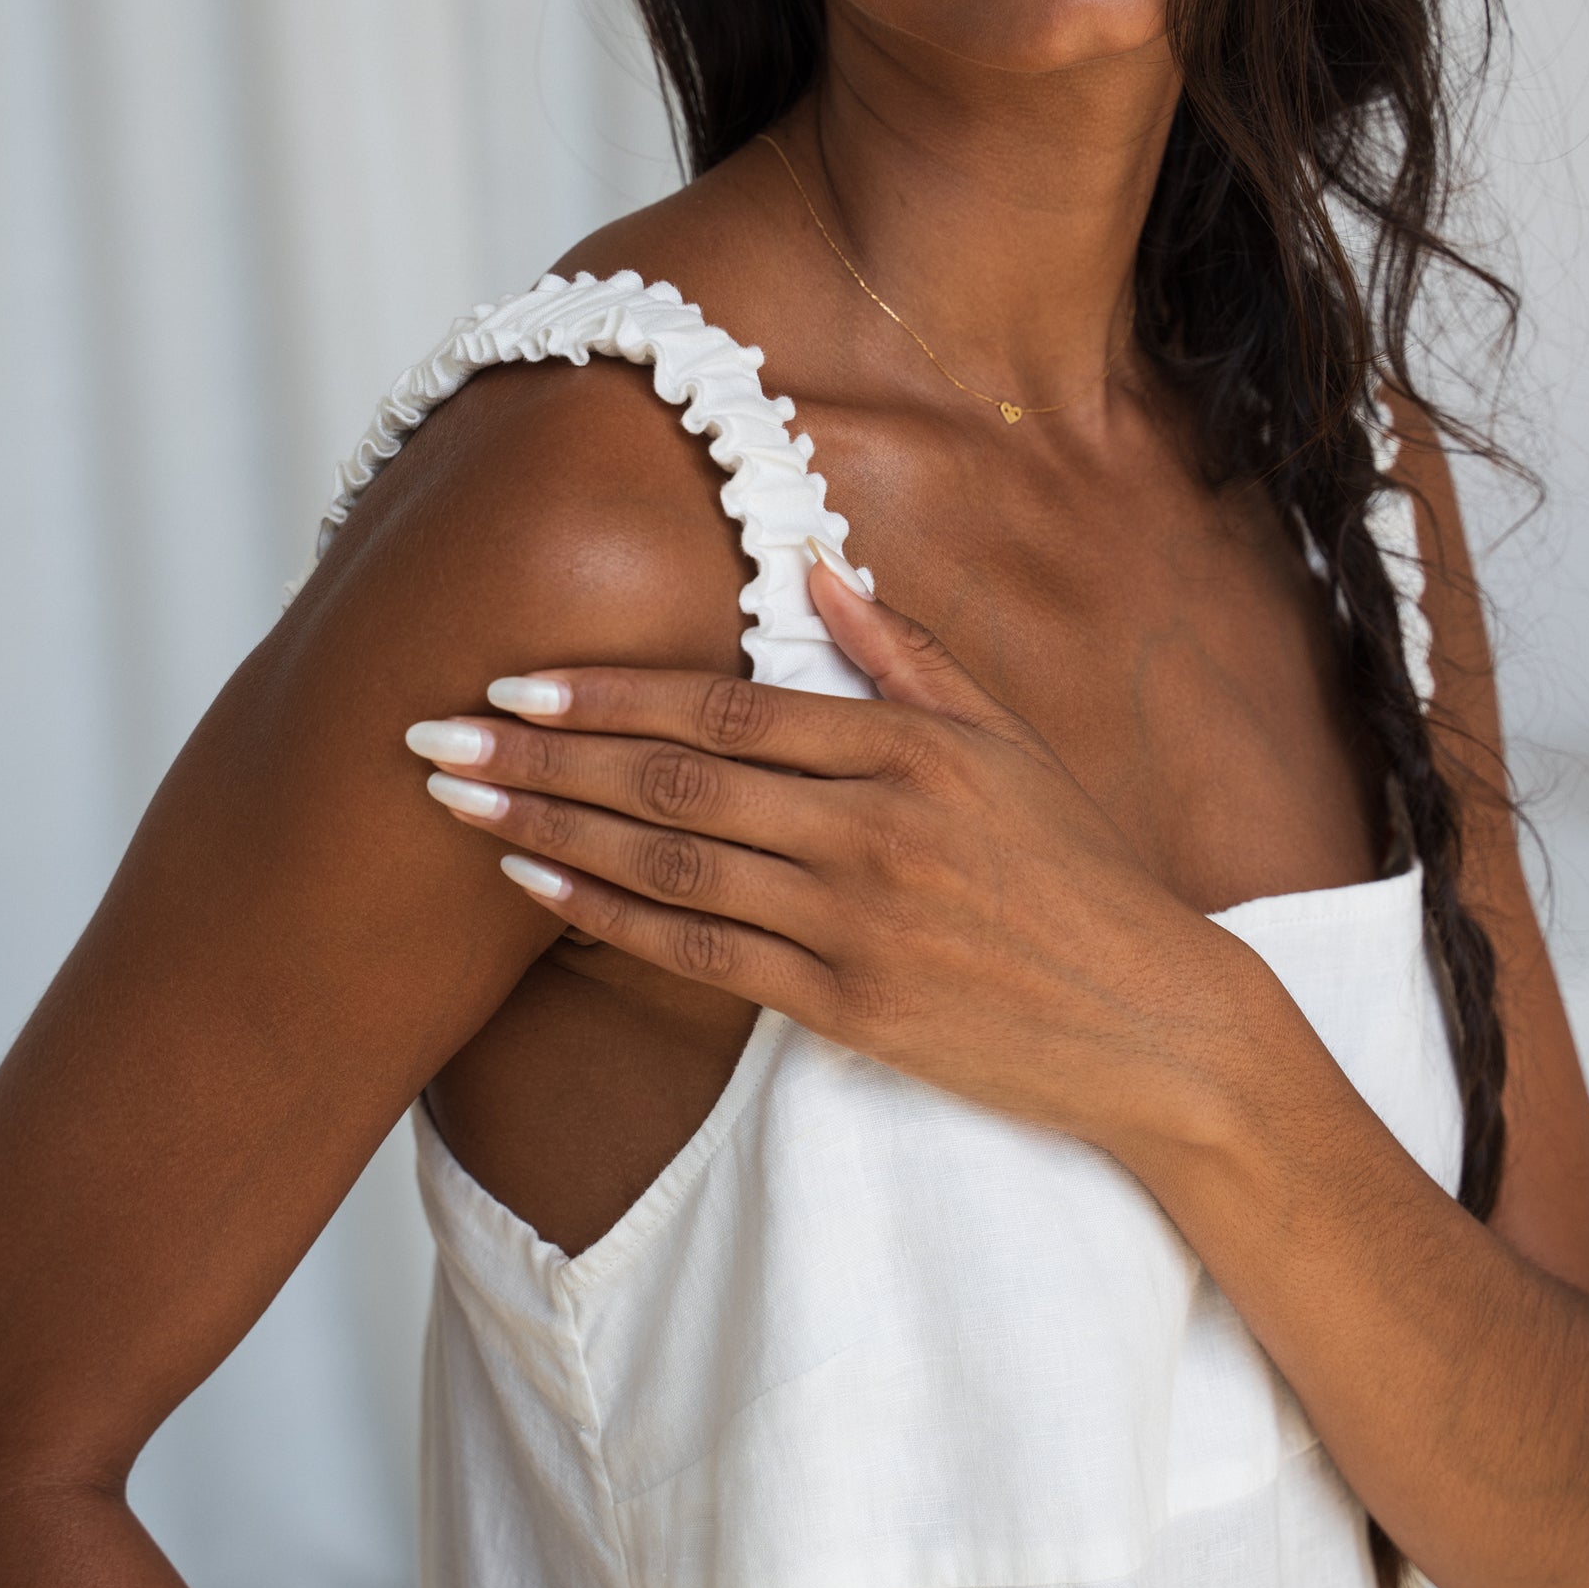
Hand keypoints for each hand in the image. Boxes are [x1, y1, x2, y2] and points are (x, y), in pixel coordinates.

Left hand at [406, 555, 1250, 1159]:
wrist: (1155, 1023)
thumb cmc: (1080, 871)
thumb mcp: (1007, 741)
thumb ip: (904, 653)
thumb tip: (815, 564)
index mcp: (907, 746)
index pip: (724, 704)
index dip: (609, 691)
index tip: (517, 678)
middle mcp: (873, 826)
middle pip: (673, 777)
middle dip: (543, 753)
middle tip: (433, 734)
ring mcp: (856, 920)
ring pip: (668, 863)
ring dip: (550, 830)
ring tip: (456, 804)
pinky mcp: (846, 1007)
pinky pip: (700, 954)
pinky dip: (608, 916)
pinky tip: (536, 887)